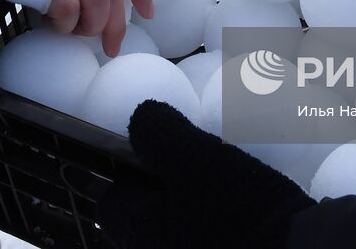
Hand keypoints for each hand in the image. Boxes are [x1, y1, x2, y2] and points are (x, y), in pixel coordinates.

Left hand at [98, 101, 314, 248]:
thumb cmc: (237, 209)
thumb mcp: (194, 159)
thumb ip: (160, 135)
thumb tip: (141, 118)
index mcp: (144, 237)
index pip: (112, 204)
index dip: (121, 170)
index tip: (144, 145)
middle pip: (147, 213)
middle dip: (162, 182)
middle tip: (187, 149)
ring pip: (181, 223)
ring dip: (193, 196)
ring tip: (218, 165)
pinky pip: (212, 232)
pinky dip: (219, 212)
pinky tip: (242, 190)